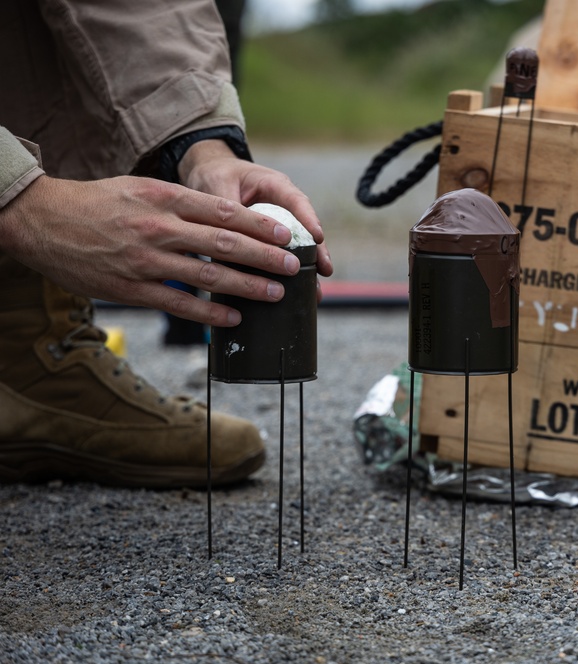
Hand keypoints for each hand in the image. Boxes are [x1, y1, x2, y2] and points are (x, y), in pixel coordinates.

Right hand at [0, 174, 302, 326]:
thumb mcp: (142, 189)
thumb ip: (182, 203)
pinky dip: (211, 313)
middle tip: (293, 266)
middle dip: (265, 257)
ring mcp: (147, 261)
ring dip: (247, 287)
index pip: (224, 213)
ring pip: (209, 276)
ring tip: (275, 293)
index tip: (286, 234)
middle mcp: (160, 229)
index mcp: (165, 199)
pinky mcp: (133, 289)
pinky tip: (234, 318)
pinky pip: (180, 304)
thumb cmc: (99, 203)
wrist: (43, 221)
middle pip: (225, 244)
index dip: (260, 225)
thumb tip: (227, 219)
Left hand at [179, 140, 333, 276]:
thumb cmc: (215, 176)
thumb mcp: (217, 186)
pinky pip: (283, 254)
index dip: (308, 218)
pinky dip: (289, 271)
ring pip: (299, 245)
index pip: (296, 200)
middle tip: (325, 269)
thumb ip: (226, 209)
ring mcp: (279, 222)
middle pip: (305, 228)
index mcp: (273, 184)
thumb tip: (231, 237)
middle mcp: (282, 204)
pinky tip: (298, 291)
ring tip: (316, 290)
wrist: (209, 176)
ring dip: (308, 267)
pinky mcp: (271, 238)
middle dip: (317, 250)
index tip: (318, 237)